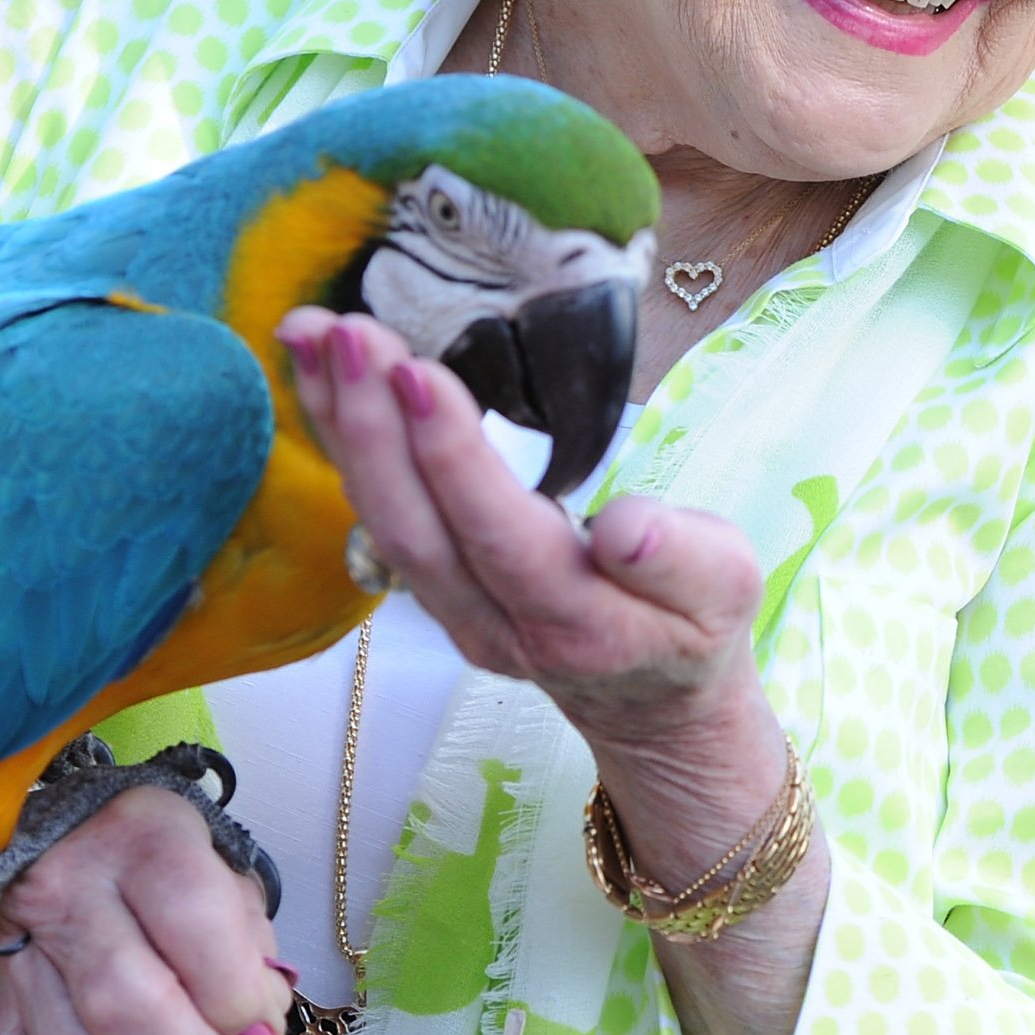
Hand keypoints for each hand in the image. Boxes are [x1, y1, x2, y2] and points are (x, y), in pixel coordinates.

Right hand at [0, 787, 292, 1034]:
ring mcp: (18, 960)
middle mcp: (65, 892)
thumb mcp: (210, 862)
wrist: (31, 847)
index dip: (241, 996)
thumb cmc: (143, 861)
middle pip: (131, 1006)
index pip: (193, 921)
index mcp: (139, 839)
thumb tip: (261, 1026)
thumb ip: (247, 936)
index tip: (264, 1030)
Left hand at [276, 307, 766, 766]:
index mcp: (577, 620)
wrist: (650, 704)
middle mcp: (494, 623)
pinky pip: (377, 510)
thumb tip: (626, 526)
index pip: (500, 536)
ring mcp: (451, 612)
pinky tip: (319, 374)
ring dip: (339, 424)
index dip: (452, 458)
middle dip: (370, 426)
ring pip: (381, 519)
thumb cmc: (692, 625)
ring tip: (309, 333)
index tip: (415, 372)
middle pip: (416, 528)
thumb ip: (681, 559)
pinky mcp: (430, 587)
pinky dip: (342, 439)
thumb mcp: (725, 589)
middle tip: (342, 330)